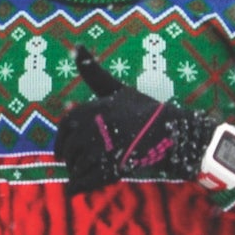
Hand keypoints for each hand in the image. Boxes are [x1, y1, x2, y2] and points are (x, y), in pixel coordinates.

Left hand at [55, 51, 218, 192]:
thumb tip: (75, 45)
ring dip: (78, 173)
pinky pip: (82, 184)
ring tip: (91, 172)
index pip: (63, 129)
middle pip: (68, 151)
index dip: (62, 142)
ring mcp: (101, 150)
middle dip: (72, 160)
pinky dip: (77, 188)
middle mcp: (91, 129)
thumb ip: (93, 71)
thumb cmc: (144, 110)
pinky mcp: (110, 170)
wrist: (171, 133)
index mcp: (89, 110)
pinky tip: (78, 189)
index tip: (64, 151)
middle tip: (82, 163)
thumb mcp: (117, 88)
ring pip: (75, 168)